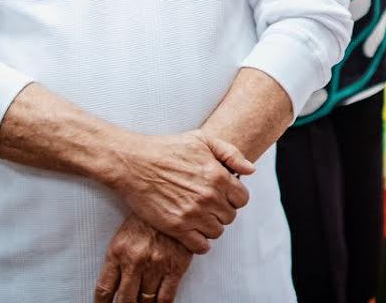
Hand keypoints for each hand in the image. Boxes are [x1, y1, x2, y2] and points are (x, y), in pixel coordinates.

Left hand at [94, 214, 192, 302]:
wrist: (174, 197)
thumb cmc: (149, 215)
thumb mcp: (125, 233)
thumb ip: (118, 258)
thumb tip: (114, 284)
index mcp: (118, 252)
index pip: (104, 290)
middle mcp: (135, 261)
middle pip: (124, 300)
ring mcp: (156, 265)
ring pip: (145, 301)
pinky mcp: (176, 267)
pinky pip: (166, 297)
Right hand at [108, 130, 253, 253]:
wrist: (135, 163)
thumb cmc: (169, 148)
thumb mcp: (204, 140)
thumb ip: (231, 154)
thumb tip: (251, 170)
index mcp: (218, 176)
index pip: (242, 199)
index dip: (234, 197)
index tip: (222, 195)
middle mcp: (209, 197)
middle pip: (230, 216)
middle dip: (222, 211)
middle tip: (208, 205)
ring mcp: (192, 214)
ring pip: (217, 232)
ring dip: (211, 226)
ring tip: (199, 216)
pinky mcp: (176, 227)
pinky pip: (200, 246)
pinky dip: (200, 242)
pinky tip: (192, 232)